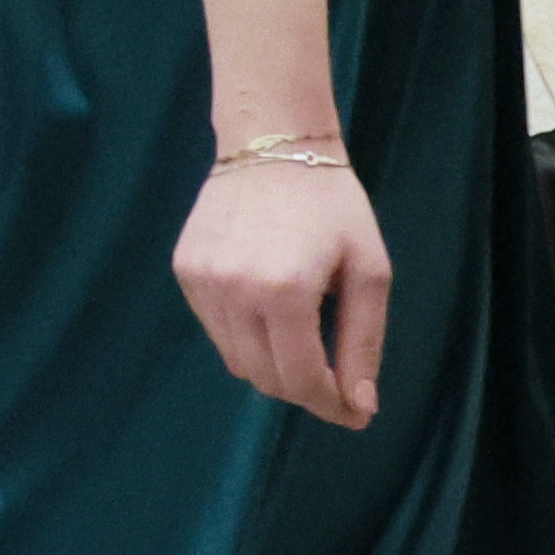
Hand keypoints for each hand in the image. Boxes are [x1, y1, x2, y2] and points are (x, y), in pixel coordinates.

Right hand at [176, 158, 387, 428]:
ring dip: (272, 366)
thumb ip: (363, 344)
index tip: (354, 412)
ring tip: (301, 339)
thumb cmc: (333, 205)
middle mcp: (233, 291)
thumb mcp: (369, 271)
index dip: (331, 404)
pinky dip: (244, 336)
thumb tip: (359, 407)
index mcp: (284, 292)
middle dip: (304, 390)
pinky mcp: (184, 270)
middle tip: (334, 382)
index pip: (301, 379)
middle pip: (266, 378)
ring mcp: (201, 281)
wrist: (272, 142)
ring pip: (236, 360)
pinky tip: (267, 308)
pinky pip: (215, 329)